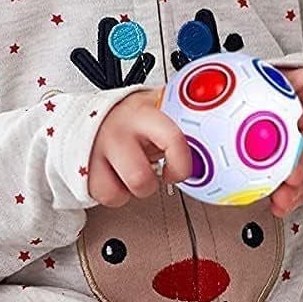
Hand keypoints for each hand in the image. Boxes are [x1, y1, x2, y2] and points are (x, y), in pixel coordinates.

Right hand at [87, 88, 192, 207]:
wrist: (85, 117)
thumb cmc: (128, 118)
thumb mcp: (155, 106)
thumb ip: (182, 115)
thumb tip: (217, 126)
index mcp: (143, 113)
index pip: (172, 140)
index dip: (181, 163)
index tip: (181, 168)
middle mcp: (119, 132)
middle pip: (141, 177)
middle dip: (153, 181)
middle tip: (154, 170)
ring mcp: (99, 151)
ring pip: (127, 189)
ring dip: (135, 187)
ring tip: (134, 171)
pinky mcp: (85, 170)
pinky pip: (109, 195)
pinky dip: (116, 192)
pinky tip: (117, 176)